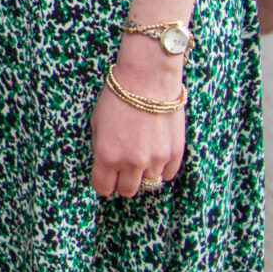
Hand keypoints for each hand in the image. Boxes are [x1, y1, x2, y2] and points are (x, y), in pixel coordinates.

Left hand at [90, 37, 187, 198]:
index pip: (103, 188)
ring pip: (148, 184)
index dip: (102, 184)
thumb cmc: (117, 98)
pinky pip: (167, 175)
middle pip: (127, 191)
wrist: (147, 80)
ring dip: (143, 175)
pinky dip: (160, 169)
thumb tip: (105, 168)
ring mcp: (156, 160)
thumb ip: (101, 150)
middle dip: (121, 182)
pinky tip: (155, 154)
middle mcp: (132, 163)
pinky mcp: (175, 155)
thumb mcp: (96, 124)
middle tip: (121, 170)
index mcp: (107, 156)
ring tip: (140, 156)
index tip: (104, 178)